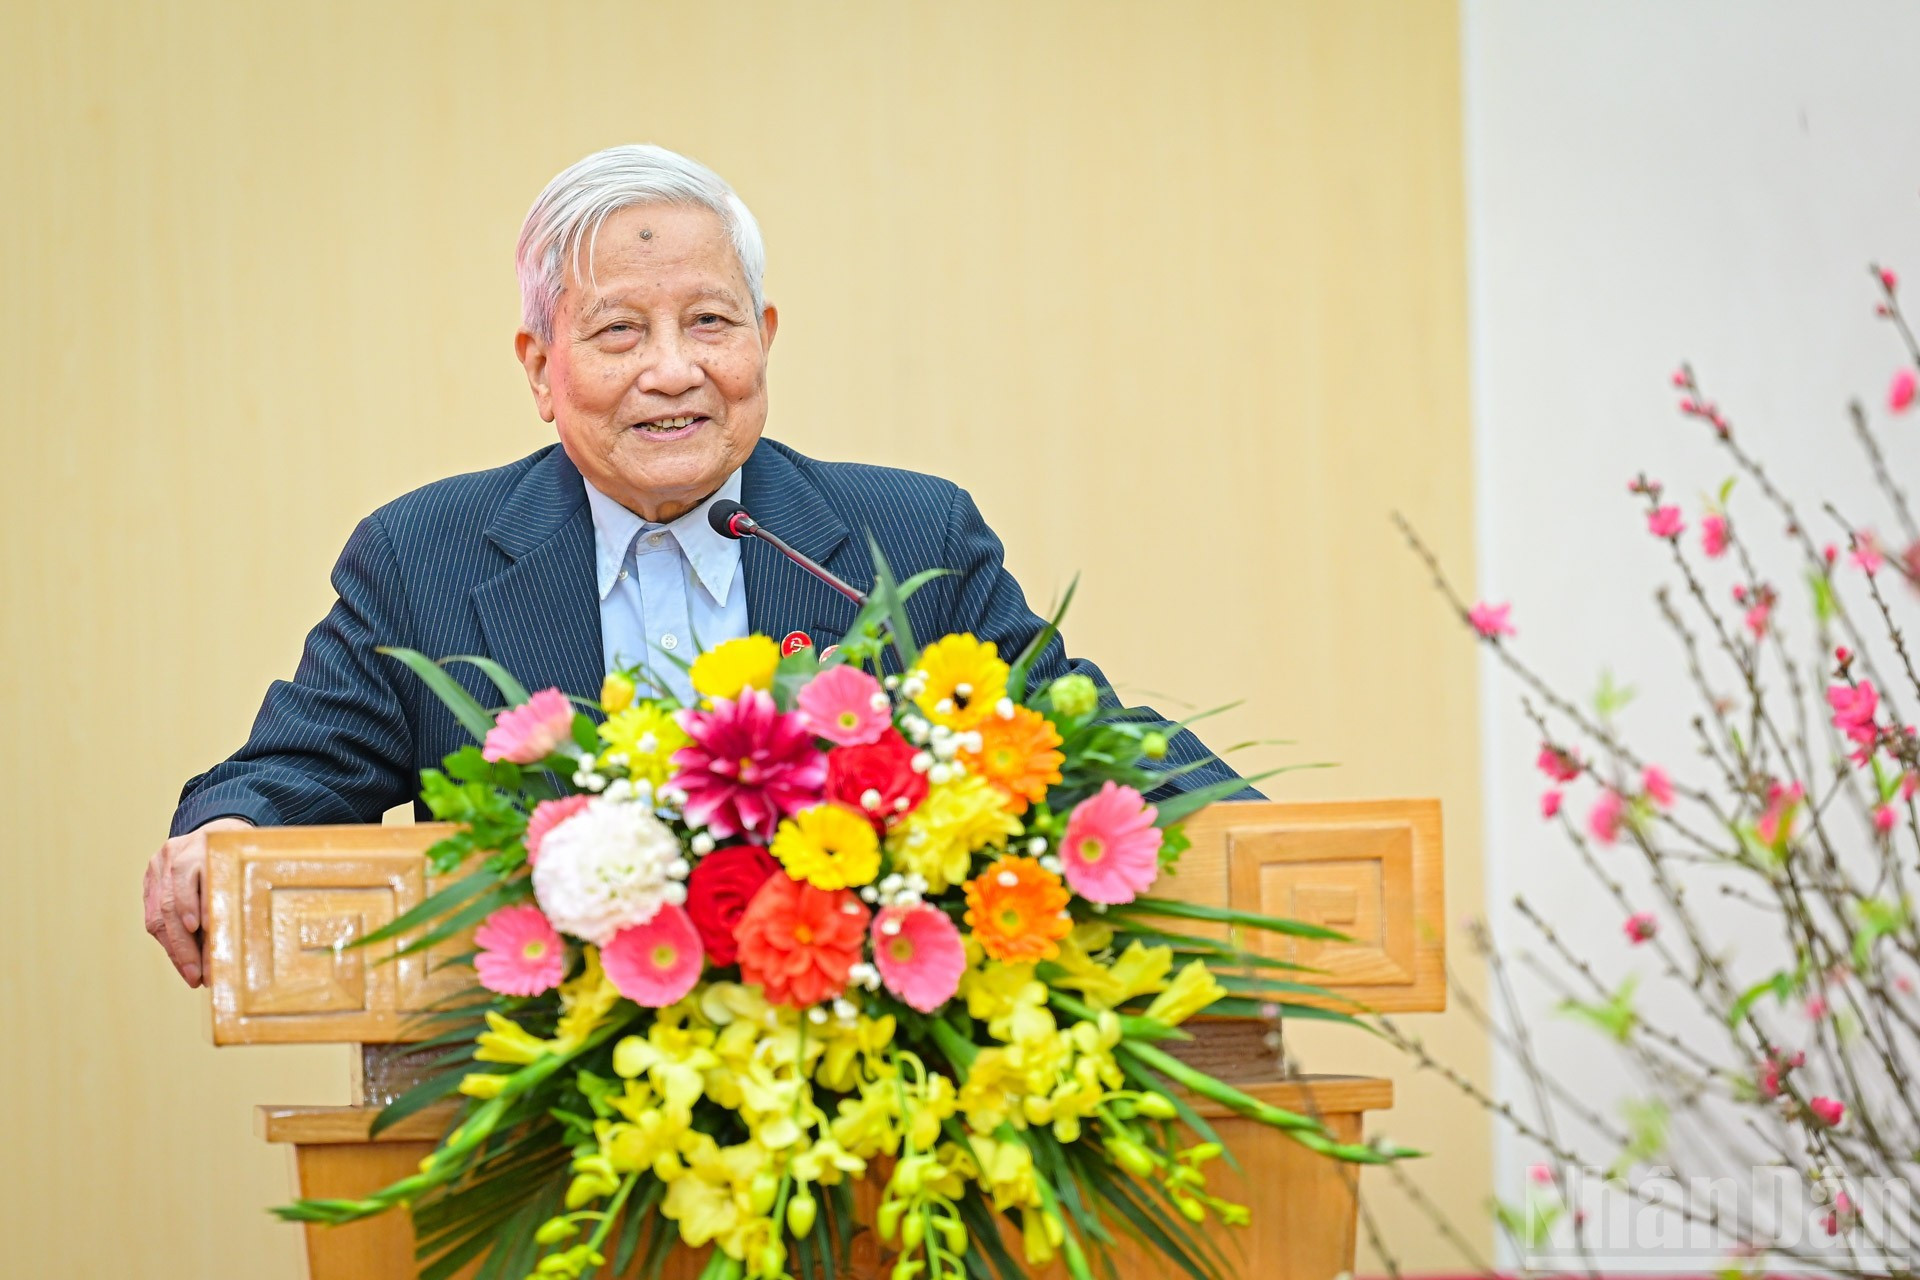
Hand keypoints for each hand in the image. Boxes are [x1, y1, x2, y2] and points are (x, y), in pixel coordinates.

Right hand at [144, 817, 252, 986]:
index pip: (201, 879)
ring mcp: (159, 865)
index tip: (206, 933)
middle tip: (199, 974)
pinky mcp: (150, 877)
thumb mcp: (246, 863)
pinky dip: (168, 941)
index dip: (200, 907)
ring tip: (191, 975)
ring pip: (160, 913)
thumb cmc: (239, 853)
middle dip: (186, 945)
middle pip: (174, 904)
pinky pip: (153, 915)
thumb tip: (238, 943)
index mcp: (208, 844)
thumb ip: (238, 893)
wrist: (216, 827)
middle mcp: (178, 853)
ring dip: (175, 950)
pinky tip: (181, 960)